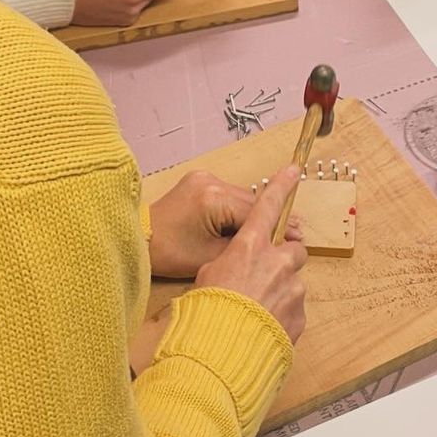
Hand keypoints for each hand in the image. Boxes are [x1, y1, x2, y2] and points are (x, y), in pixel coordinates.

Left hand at [149, 171, 302, 278]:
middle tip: (296, 233)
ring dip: (257, 215)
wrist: (137, 239)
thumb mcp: (212, 256)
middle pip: (251, 201)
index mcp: (213, 198)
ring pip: (242, 199)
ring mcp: (203, 179)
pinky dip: (240, 211)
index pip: (255, 212)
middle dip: (272, 218)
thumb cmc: (169, 253)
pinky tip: (252, 225)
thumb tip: (272, 247)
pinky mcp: (199, 183)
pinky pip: (228, 197)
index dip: (279, 226)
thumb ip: (244, 248)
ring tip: (277, 231)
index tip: (299, 235)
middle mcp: (210, 182)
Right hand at [194, 167, 308, 343]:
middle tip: (265, 275)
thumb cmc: (205, 312)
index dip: (281, 186)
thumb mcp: (206, 276)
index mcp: (249, 247)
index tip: (294, 171)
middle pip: (294, 249)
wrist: (220, 353)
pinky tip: (262, 326)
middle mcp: (276, 263)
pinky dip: (282, 314)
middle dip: (284, 258)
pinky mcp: (300, 315)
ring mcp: (291, 289)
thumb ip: (227, 263)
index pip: (268, 207)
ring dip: (280, 291)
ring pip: (293, 282)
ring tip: (256, 311)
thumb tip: (236, 265)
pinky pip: (295, 308)